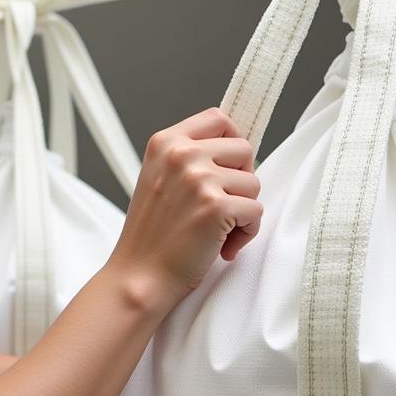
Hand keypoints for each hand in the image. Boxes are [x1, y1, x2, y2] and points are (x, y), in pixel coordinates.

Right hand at [107, 107, 261, 310]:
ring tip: (217, 230)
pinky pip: (256, 212)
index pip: (218, 119)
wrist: (139, 276)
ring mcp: (199, 179)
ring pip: (253, 183)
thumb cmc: (152, 235)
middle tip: (221, 205)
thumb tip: (237, 148)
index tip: (229, 167)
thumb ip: (189, 157)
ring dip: (243, 211)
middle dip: (240, 180)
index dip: (232, 143)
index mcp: (166, 142)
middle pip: (243, 149)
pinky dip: (246, 234)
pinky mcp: (217, 206)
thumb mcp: (158, 178)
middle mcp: (181, 154)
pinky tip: (222, 246)